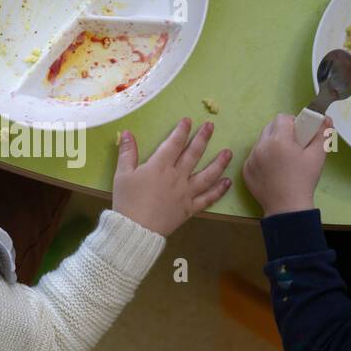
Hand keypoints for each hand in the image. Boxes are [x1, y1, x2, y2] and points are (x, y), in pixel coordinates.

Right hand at [112, 119, 232, 235]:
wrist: (135, 229)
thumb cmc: (127, 201)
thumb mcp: (122, 174)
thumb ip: (127, 152)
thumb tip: (127, 132)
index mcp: (159, 166)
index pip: (174, 143)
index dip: (181, 130)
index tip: (188, 121)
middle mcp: (177, 176)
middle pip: (193, 154)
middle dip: (202, 138)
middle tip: (211, 126)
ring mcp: (186, 193)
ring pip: (207, 175)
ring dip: (219, 163)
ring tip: (228, 152)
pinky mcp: (190, 208)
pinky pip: (207, 198)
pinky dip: (219, 191)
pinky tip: (227, 182)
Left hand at [242, 114, 332, 216]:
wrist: (287, 208)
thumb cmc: (304, 180)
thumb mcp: (318, 156)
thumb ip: (322, 134)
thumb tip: (325, 118)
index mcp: (278, 140)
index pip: (282, 118)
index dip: (293, 122)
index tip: (300, 135)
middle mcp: (260, 146)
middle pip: (269, 127)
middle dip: (281, 131)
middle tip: (293, 146)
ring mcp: (250, 159)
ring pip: (261, 141)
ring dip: (271, 144)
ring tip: (283, 159)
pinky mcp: (246, 170)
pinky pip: (254, 156)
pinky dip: (263, 158)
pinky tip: (273, 170)